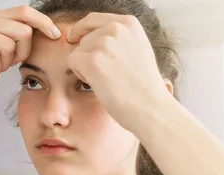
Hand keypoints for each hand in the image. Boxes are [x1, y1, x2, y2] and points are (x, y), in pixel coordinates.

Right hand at [0, 5, 60, 102]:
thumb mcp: (4, 52)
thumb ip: (18, 40)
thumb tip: (47, 33)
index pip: (24, 11)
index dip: (43, 22)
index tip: (56, 35)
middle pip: (22, 31)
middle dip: (23, 53)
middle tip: (11, 64)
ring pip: (8, 46)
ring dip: (6, 64)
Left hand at [66, 13, 172, 130]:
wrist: (150, 106)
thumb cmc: (143, 84)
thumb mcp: (138, 48)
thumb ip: (118, 37)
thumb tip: (90, 34)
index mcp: (129, 23)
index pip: (93, 18)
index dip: (81, 29)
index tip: (74, 38)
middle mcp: (116, 29)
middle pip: (83, 37)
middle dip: (87, 55)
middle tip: (109, 73)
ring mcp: (104, 44)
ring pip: (77, 51)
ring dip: (85, 66)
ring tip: (107, 79)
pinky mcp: (92, 61)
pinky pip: (72, 62)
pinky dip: (80, 74)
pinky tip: (98, 83)